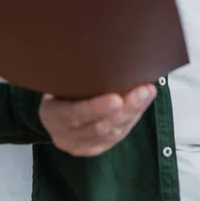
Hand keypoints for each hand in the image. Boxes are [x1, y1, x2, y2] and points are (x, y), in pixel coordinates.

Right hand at [39, 83, 156, 156]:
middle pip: (98, 127)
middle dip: (125, 109)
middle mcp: (64, 135)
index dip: (95, 109)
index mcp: (51, 115)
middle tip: (143, 90)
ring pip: (112, 133)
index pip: (73, 115)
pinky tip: (144, 102)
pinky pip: (118, 135)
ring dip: (134, 112)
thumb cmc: (62, 86)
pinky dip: (133, 118)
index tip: (116, 99)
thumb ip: (75, 73)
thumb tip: (102, 53)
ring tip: (148, 92)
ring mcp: (80, 145)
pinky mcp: (96, 148)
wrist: (56, 107)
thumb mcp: (61, 79)